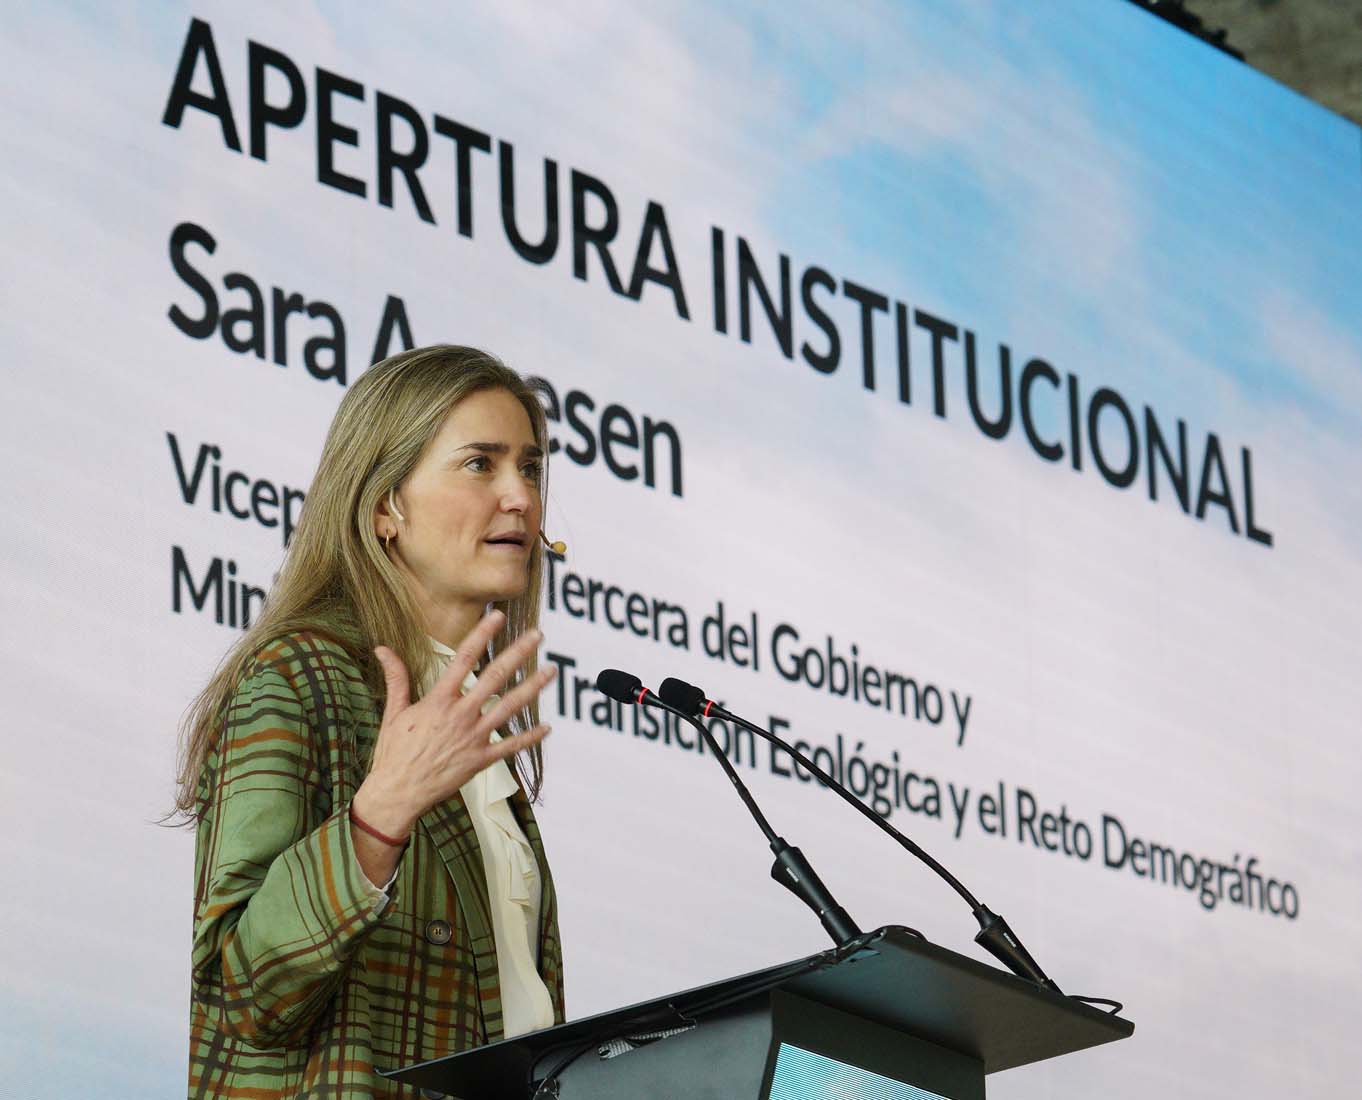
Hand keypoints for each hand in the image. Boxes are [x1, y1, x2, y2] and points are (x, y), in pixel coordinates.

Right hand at [353, 610, 555, 841]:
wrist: (396, 793)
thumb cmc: (393, 753)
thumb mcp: (394, 712)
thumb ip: (396, 678)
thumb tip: (382, 648)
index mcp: (438, 700)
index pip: (464, 659)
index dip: (482, 635)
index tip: (498, 615)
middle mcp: (460, 715)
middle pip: (495, 677)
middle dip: (518, 653)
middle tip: (537, 635)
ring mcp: (473, 738)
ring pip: (509, 708)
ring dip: (532, 687)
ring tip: (551, 671)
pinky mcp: (480, 760)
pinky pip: (510, 746)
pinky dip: (529, 737)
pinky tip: (547, 727)